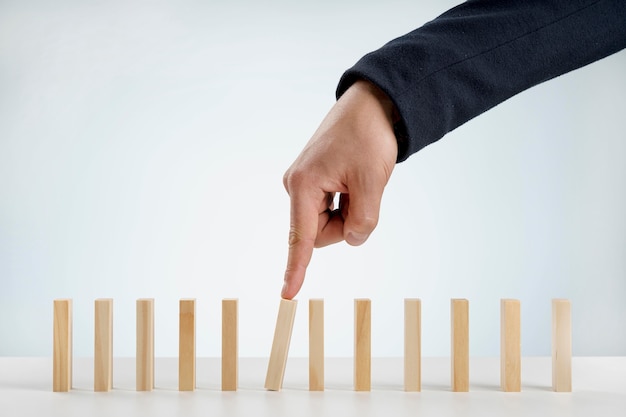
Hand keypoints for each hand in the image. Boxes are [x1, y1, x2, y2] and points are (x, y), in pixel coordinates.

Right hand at [281, 80, 397, 298]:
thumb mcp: (373, 181)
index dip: (296, 269)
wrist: (370, 107)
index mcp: (304, 185)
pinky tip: (353, 180)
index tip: (287, 295)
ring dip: (349, 211)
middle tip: (364, 191)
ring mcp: (304, 184)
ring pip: (328, 222)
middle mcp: (297, 186)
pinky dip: (346, 203)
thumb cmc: (368, 137)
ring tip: (359, 180)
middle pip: (321, 233)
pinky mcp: (313, 182)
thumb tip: (353, 238)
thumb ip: (364, 220)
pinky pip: (330, 209)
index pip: (301, 237)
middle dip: (346, 224)